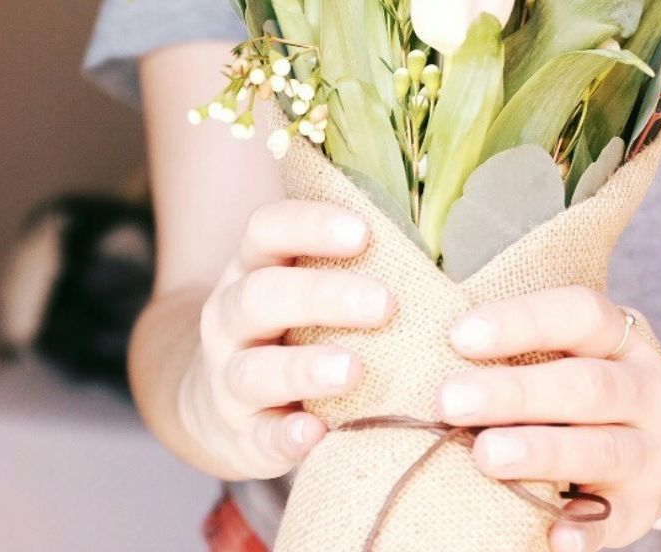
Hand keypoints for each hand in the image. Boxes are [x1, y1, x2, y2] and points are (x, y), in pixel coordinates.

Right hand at [177, 200, 394, 479]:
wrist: (220, 407)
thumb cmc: (288, 333)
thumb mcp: (299, 288)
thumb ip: (348, 265)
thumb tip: (440, 240)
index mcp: (251, 269)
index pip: (266, 229)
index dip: (309, 225)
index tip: (363, 232)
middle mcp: (230, 318)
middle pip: (262, 296)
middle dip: (322, 296)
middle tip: (384, 303)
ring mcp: (229, 378)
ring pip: (255, 369)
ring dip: (304, 367)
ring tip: (353, 370)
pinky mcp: (242, 435)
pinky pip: (260, 435)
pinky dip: (285, 436)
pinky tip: (315, 432)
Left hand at [438, 287, 660, 550]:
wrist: (656, 446)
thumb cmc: (582, 387)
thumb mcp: (570, 351)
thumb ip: (517, 345)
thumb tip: (427, 338)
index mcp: (622, 340)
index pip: (580, 314)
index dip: (521, 321)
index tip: (459, 335)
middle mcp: (647, 392)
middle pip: (586, 385)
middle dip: (515, 393)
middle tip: (449, 401)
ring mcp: (651, 453)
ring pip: (602, 449)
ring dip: (541, 452)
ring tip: (486, 455)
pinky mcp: (640, 509)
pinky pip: (613, 521)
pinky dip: (583, 530)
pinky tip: (550, 533)